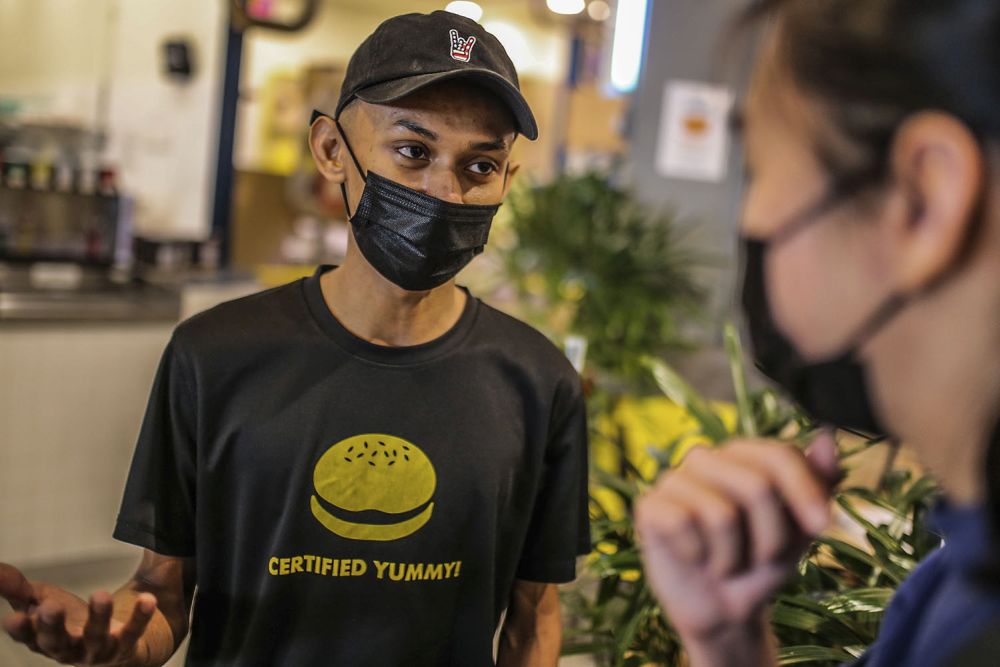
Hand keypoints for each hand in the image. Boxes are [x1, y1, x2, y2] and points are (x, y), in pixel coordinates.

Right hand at [0, 563, 156, 664]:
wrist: (115, 645)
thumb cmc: (70, 621)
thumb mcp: (41, 600)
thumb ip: (17, 588)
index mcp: (44, 639)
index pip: (29, 637)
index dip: (22, 629)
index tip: (15, 618)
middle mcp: (68, 650)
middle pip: (56, 642)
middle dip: (52, 626)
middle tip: (50, 607)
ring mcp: (98, 651)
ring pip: (96, 637)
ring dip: (98, 617)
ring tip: (101, 595)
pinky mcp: (125, 647)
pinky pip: (134, 632)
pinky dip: (140, 617)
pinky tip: (147, 599)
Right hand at [635, 432, 839, 662]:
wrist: (724, 610)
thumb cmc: (761, 563)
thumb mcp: (802, 528)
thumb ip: (819, 481)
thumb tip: (826, 435)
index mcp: (742, 455)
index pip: (779, 454)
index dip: (805, 491)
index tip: (823, 527)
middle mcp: (706, 458)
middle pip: (756, 486)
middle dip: (771, 537)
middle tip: (761, 558)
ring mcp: (674, 479)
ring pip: (721, 514)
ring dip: (734, 556)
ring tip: (726, 562)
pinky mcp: (648, 506)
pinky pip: (683, 524)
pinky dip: (699, 555)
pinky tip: (695, 558)